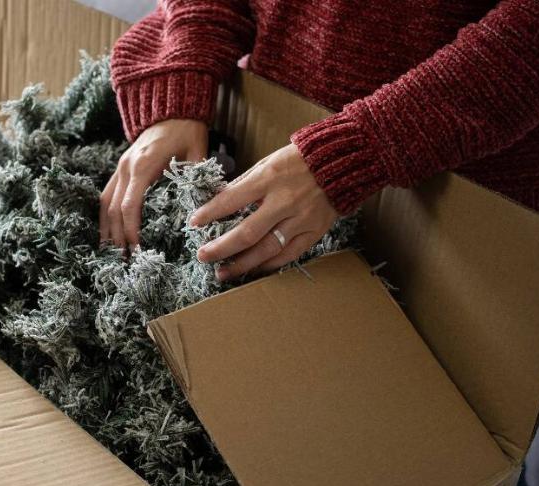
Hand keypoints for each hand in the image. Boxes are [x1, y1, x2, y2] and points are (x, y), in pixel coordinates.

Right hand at [100, 119, 207, 248]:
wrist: (171, 109)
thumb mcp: (198, 152)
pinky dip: (104, 216)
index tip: (136, 249)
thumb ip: (198, 179)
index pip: (129, 205)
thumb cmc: (187, 131)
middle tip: (124, 261)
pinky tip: (107, 233)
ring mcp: (120, 167)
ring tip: (111, 253)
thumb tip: (207, 210)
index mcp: (143, 166)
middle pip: (113, 209)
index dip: (130, 230)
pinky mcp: (120, 169)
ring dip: (106, 229)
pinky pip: (106, 195)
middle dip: (117, 237)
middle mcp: (126, 168)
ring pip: (104, 203)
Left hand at [190, 143, 337, 280]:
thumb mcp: (268, 162)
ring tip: (222, 273)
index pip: (232, 200)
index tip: (194, 223)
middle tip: (202, 256)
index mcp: (269, 178)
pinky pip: (288, 255)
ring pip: (266, 250)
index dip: (210, 213)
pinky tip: (252, 270)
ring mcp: (300, 219)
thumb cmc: (299, 160)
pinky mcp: (314, 231)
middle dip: (221, 248)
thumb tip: (218, 202)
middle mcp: (284, 201)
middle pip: (247, 232)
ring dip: (242, 264)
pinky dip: (269, 265)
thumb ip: (245, 183)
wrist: (344, 161)